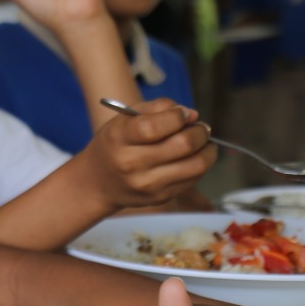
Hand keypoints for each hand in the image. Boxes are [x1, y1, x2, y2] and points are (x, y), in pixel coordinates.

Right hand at [82, 99, 215, 210]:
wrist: (97, 183)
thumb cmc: (114, 145)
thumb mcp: (123, 120)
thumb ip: (155, 108)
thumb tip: (192, 115)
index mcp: (119, 139)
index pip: (156, 126)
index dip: (178, 116)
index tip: (182, 114)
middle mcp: (132, 164)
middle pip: (183, 144)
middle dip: (200, 132)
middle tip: (200, 128)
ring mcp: (147, 184)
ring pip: (196, 165)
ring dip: (208, 149)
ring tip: (203, 142)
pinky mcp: (160, 197)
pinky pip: (193, 178)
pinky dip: (199, 164)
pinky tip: (192, 157)